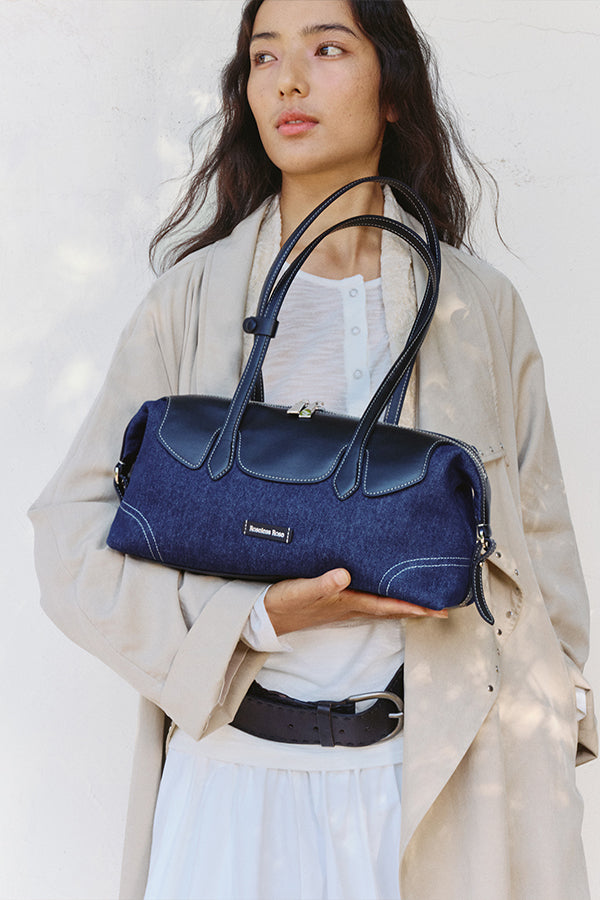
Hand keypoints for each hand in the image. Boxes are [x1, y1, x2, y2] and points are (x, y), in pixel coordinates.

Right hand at [264, 568, 447, 635]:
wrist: (262, 617)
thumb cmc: (281, 603)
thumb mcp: (299, 590)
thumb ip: (321, 583)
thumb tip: (345, 575)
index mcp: (346, 603)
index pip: (386, 606)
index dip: (412, 607)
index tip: (436, 609)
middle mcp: (349, 608)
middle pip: (390, 610)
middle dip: (415, 609)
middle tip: (441, 608)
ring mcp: (342, 608)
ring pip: (381, 608)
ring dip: (402, 606)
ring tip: (422, 603)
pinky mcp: (334, 604)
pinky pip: (367, 603)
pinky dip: (383, 601)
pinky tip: (384, 595)